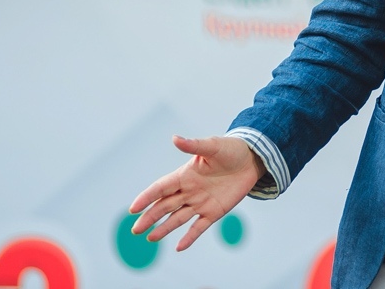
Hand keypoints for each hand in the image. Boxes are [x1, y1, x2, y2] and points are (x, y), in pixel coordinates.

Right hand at [128, 135, 266, 250]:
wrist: (251, 160)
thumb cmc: (230, 149)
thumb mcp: (212, 146)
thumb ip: (194, 145)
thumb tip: (175, 138)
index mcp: (185, 175)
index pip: (161, 188)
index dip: (147, 197)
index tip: (133, 208)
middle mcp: (189, 191)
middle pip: (165, 206)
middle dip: (150, 217)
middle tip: (135, 229)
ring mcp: (200, 203)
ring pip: (177, 218)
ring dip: (164, 228)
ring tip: (150, 238)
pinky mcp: (214, 212)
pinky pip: (199, 227)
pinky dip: (189, 237)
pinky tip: (179, 247)